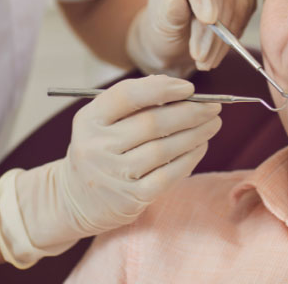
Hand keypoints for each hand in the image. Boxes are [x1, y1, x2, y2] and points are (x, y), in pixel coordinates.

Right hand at [0, 75, 220, 266]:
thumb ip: (135, 101)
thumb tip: (180, 89)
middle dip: (190, 112)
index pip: (128, 96)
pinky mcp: (131, 198)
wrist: (74, 199)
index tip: (189, 88)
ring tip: (212, 124)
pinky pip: (169, 174)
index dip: (162, 89)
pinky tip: (200, 146)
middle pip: (153, 122)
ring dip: (196, 134)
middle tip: (213, 106)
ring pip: (165, 148)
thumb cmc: (100, 148)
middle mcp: (98, 146)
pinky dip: (190, 158)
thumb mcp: (102, 120)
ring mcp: (114, 175)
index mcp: (90, 119)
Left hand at [126, 0, 256, 74]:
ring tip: (204, 60)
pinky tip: (217, 51)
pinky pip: (245, 12)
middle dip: (211, 26)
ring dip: (221, 38)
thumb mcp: (159, 23)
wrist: (177, 37)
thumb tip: (175, 0)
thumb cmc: (164, 25)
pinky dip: (232, 37)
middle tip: (200, 55)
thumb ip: (168, 12)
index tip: (206, 19)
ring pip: (234, 3)